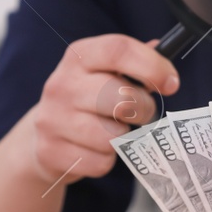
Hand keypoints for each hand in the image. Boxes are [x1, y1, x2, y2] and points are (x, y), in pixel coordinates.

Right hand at [22, 33, 178, 187]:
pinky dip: (107, 160)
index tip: (171, 83)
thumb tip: (163, 51)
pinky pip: (100, 162)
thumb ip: (133, 61)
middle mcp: (62, 84)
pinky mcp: (51, 152)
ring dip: (124, 137)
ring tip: (115, 130)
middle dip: (144, 109)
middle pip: (123, 99)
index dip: (152, 66)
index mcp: (79, 57)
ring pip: (113, 136)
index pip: (118, 50)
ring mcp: (53, 119)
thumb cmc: (86, 99)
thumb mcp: (103, 71)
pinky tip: (96, 149)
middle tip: (143, 112)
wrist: (41, 135)